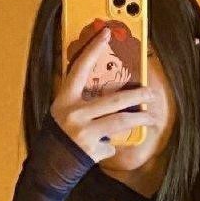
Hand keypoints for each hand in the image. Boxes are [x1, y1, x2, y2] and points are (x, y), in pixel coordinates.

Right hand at [51, 22, 157, 161]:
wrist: (48, 166)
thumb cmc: (57, 135)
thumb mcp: (62, 112)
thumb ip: (81, 102)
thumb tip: (112, 93)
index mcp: (64, 99)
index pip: (80, 68)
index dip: (93, 49)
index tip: (106, 34)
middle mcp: (74, 114)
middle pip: (114, 100)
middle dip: (137, 95)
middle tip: (150, 93)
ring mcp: (83, 133)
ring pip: (121, 121)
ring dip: (140, 119)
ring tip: (151, 117)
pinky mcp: (92, 150)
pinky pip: (111, 144)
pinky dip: (111, 145)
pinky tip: (104, 147)